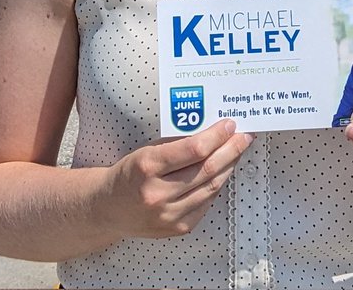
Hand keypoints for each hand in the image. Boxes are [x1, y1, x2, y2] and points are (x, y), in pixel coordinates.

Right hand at [103, 120, 251, 238]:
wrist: (108, 209)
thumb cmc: (130, 173)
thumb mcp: (146, 151)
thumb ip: (177, 144)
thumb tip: (212, 133)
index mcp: (148, 167)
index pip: (193, 149)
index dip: (216, 136)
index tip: (229, 125)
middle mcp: (158, 194)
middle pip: (207, 169)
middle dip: (231, 150)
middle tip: (244, 136)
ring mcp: (169, 216)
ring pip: (211, 187)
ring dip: (229, 167)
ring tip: (238, 152)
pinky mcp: (178, 229)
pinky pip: (206, 203)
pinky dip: (217, 185)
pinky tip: (223, 172)